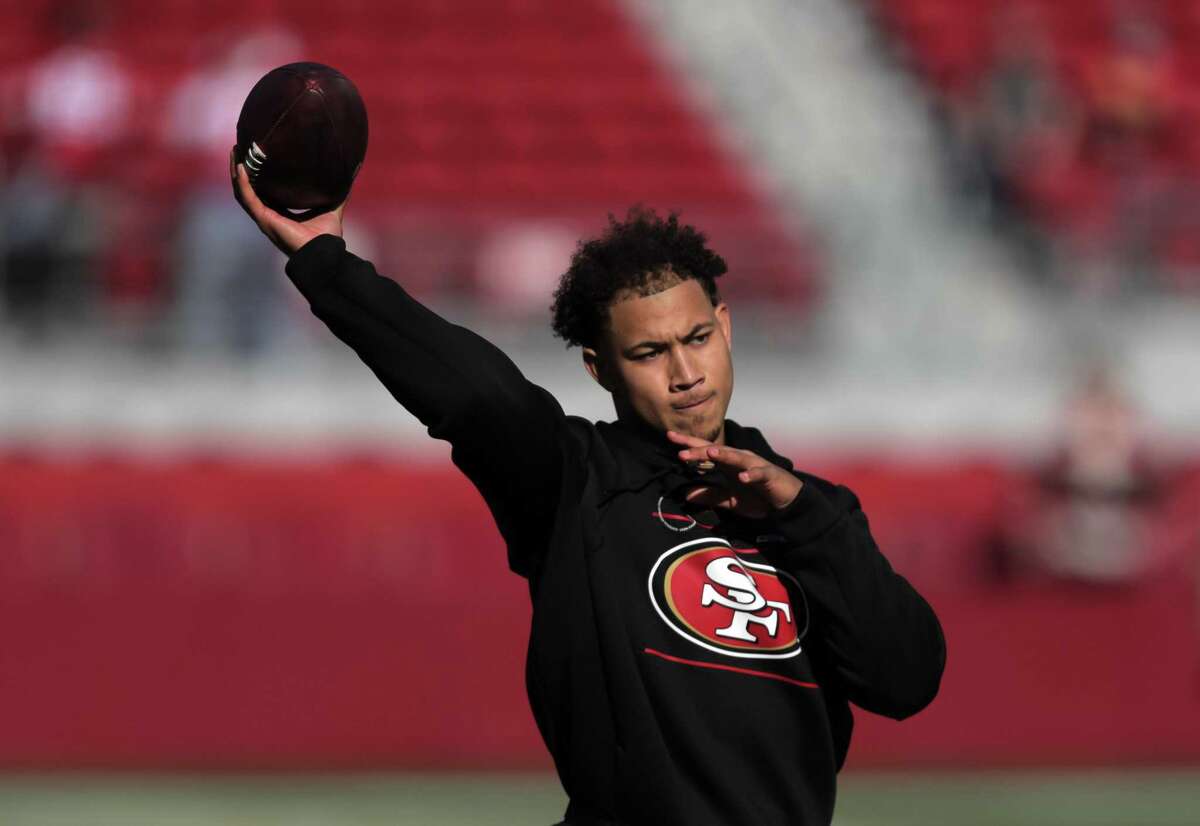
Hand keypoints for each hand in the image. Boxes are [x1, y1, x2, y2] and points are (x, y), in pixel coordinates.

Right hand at [229, 145, 345, 255]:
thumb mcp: (333, 207)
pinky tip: (241, 168)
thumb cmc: (328, 236)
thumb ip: (339, 192)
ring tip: (236, 152)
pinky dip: (243, 184)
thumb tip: (351, 173)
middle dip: (242, 169)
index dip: (258, 175)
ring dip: (237, 173)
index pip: (264, 191)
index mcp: (281, 213)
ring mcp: (265, 218)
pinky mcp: (265, 220)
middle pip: (248, 189)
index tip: (256, 156)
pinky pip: (248, 199)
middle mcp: (269, 215)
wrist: (325, 253)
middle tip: (239, 148)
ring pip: (243, 193)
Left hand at [667, 429, 802, 518]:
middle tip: (680, 450)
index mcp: (728, 464)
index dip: (688, 444)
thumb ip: (710, 496)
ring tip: (710, 452)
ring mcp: (755, 465)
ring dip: (724, 454)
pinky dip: (751, 474)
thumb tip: (686, 495)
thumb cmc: (758, 497)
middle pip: (717, 450)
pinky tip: (742, 477)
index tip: (669, 437)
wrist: (785, 503)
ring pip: (737, 457)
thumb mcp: (730, 500)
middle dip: (699, 449)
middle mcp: (739, 459)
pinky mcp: (769, 475)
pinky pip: (759, 473)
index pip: (705, 451)